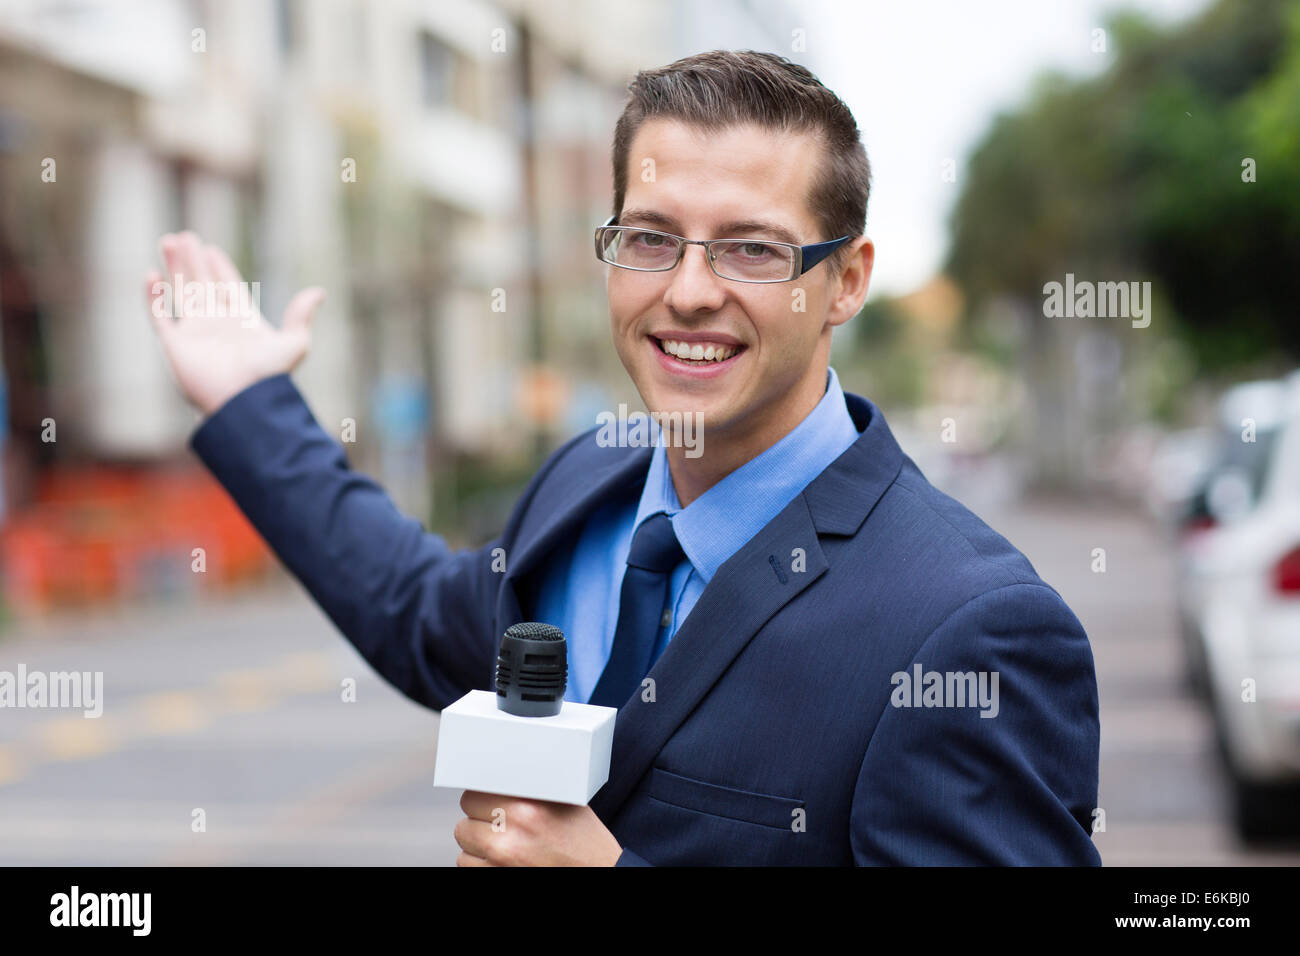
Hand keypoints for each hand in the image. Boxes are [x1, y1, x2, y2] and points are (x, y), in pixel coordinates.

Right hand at [143, 231, 325, 416]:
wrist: (243, 401)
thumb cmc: (270, 374)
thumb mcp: (295, 342)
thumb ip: (301, 315)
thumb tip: (319, 292)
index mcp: (243, 322)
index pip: (229, 288)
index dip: (220, 268)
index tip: (211, 249)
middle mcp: (218, 325)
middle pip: (202, 284)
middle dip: (193, 261)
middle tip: (185, 236)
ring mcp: (195, 334)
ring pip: (181, 292)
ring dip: (174, 267)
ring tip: (168, 240)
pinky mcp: (175, 345)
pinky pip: (159, 315)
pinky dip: (153, 296)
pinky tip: (151, 274)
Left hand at [454, 790, 622, 866]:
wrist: (602, 873)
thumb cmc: (586, 842)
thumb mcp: (565, 803)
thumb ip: (531, 791)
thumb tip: (501, 778)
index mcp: (526, 808)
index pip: (474, 795)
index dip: (483, 799)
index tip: (490, 802)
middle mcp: (510, 836)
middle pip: (464, 824)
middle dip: (479, 824)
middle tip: (499, 825)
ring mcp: (501, 862)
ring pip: (464, 849)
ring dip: (478, 847)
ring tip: (503, 844)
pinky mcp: (496, 878)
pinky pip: (468, 868)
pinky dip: (481, 865)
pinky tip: (503, 860)